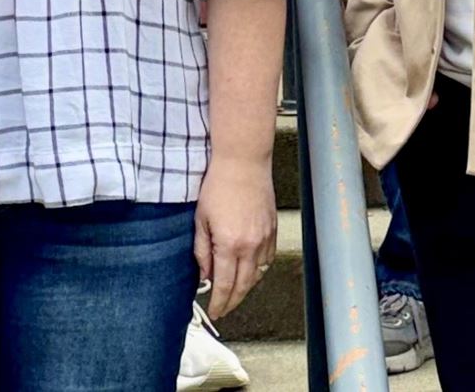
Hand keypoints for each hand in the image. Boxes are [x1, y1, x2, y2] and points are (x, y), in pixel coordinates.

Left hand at [194, 152, 276, 320]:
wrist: (243, 162)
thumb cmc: (218, 185)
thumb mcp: (201, 219)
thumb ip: (202, 251)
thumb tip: (205, 275)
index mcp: (229, 244)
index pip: (225, 285)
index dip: (220, 302)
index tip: (215, 311)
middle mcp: (250, 246)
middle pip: (244, 286)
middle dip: (233, 302)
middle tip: (224, 310)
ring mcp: (265, 238)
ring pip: (258, 275)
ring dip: (246, 288)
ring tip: (234, 294)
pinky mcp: (272, 230)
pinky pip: (268, 259)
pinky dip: (259, 270)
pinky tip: (250, 271)